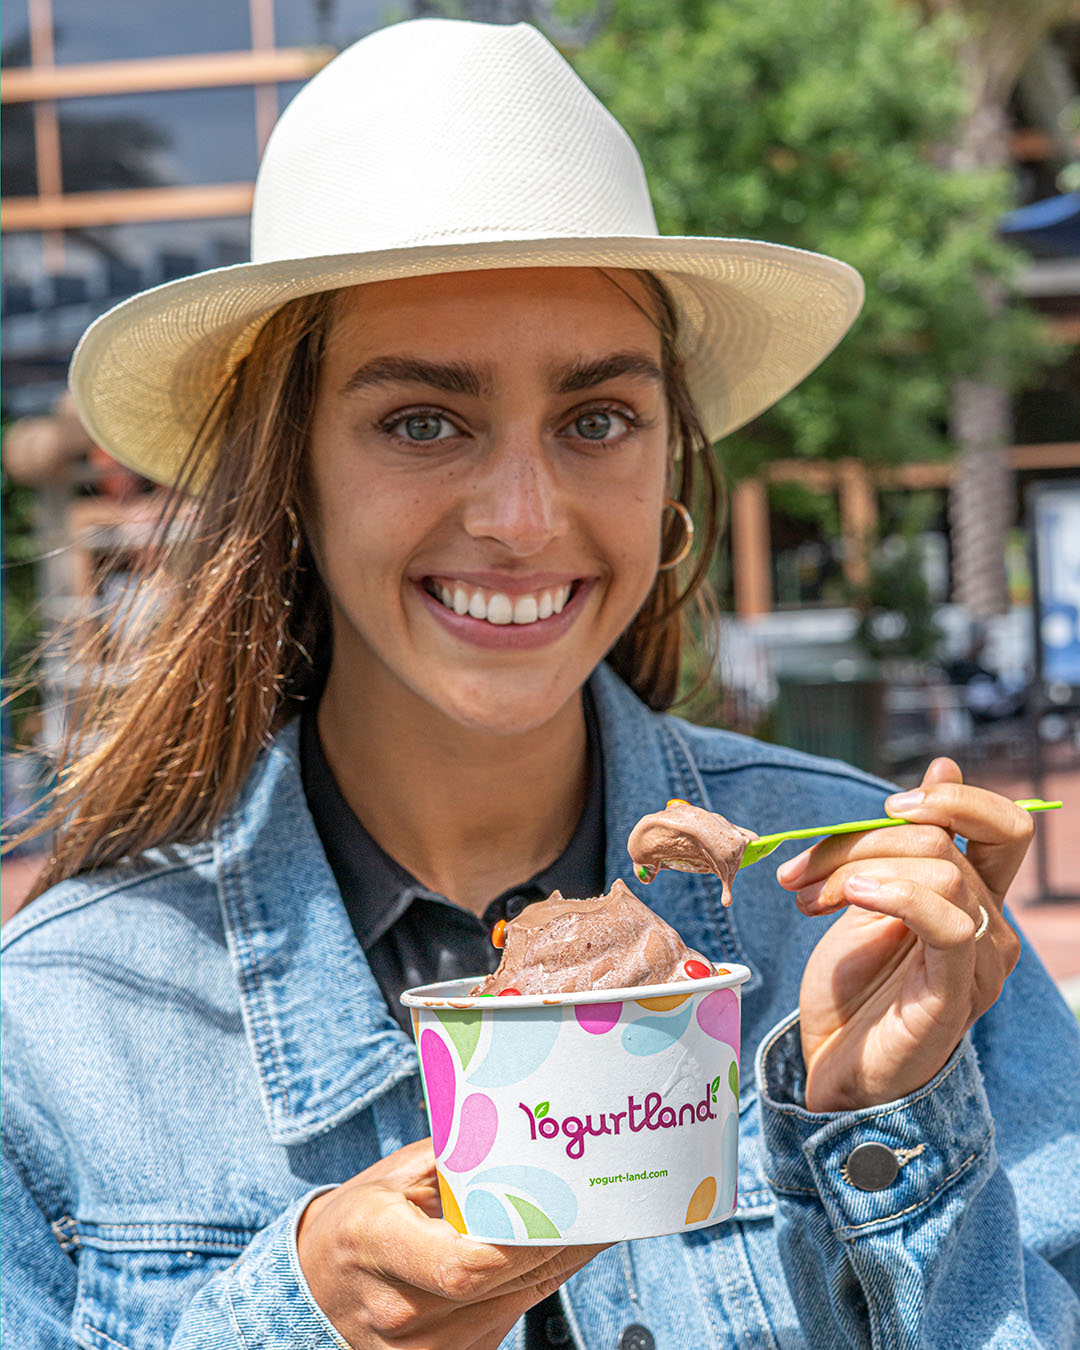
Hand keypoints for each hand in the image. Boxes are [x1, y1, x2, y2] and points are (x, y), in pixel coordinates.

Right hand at [296, 1138, 605, 1348]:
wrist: (313, 1292)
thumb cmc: (357, 1223)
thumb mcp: (392, 1177)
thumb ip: (454, 1159)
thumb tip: (519, 1127)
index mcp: (377, 1243)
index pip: (467, 1263)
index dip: (527, 1240)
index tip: (572, 1204)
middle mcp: (399, 1308)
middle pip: (503, 1281)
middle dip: (564, 1240)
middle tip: (607, 1199)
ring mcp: (424, 1347)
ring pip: (517, 1301)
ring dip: (560, 1260)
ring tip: (596, 1217)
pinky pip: (509, 1315)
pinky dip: (536, 1281)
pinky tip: (556, 1248)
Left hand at [775, 758, 1030, 1112]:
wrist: (831, 1067)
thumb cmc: (851, 988)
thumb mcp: (866, 895)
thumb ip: (899, 841)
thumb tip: (946, 761)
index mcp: (971, 896)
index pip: (1004, 825)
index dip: (953, 797)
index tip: (885, 806)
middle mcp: (990, 925)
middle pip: (943, 839)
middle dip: (861, 838)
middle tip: (801, 872)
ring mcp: (979, 960)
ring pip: (940, 868)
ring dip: (857, 868)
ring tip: (807, 899)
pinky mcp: (957, 992)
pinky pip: (948, 921)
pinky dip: (896, 893)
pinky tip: (854, 898)